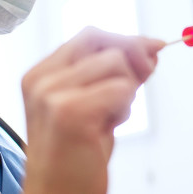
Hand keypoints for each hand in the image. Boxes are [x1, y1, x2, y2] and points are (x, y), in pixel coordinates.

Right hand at [21, 27, 162, 193]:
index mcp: (40, 74)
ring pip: (116, 63)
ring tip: (109, 118)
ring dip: (126, 90)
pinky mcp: (70, 111)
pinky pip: (121, 90)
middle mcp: (42, 79)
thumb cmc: (74, 157)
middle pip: (103, 41)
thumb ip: (115, 75)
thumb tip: (150, 47)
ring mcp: (52, 94)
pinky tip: (107, 129)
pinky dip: (124, 108)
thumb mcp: (95, 105)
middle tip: (140, 82)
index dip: (125, 40)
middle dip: (132, 57)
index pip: (90, 36)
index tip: (152, 48)